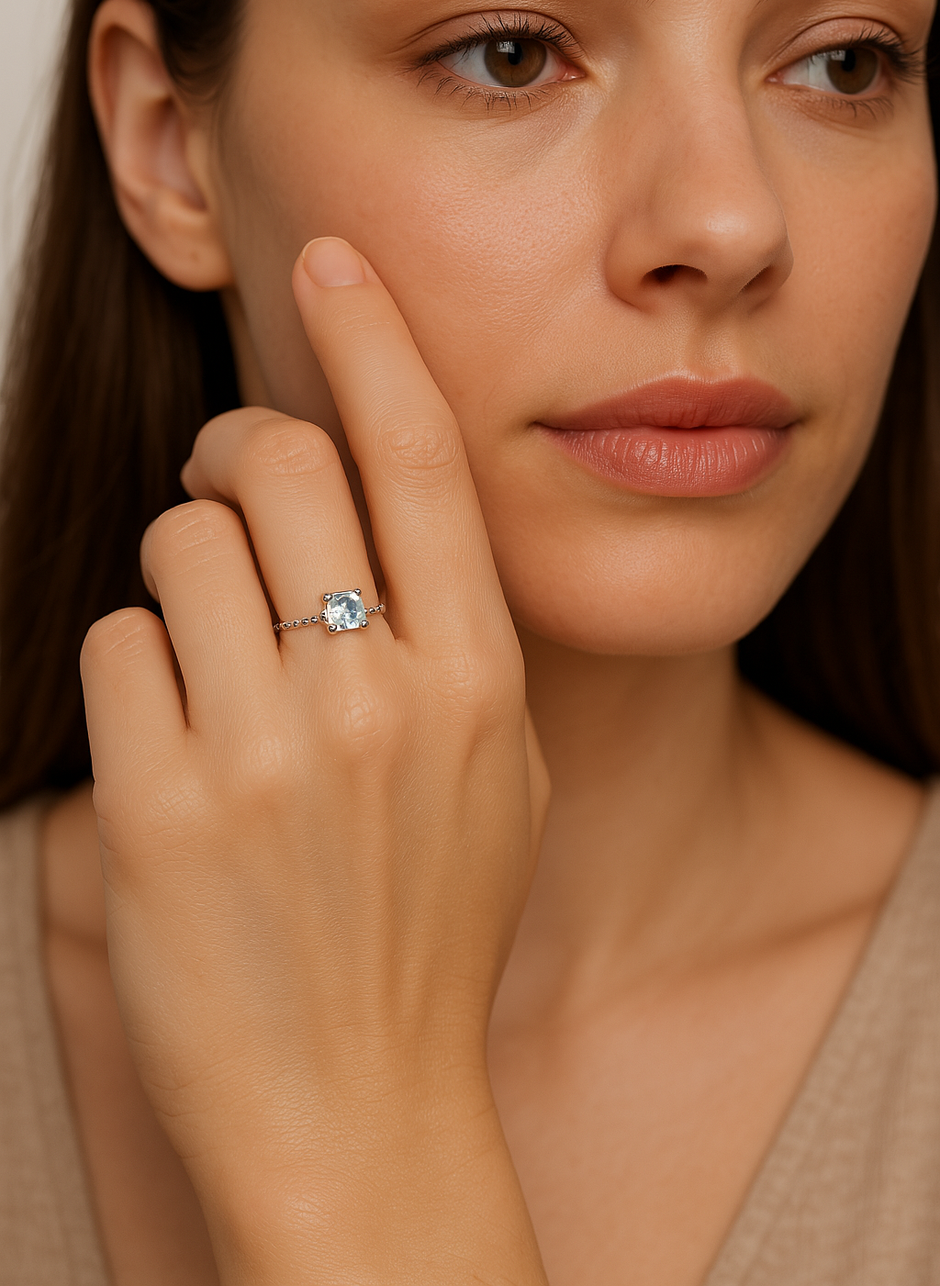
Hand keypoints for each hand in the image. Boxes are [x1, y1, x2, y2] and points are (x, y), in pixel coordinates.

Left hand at [81, 238, 549, 1285]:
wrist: (361, 1110)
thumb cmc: (429, 939)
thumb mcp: (502, 785)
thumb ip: (457, 648)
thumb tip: (376, 527)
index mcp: (478, 681)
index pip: (420, 459)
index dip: (373, 339)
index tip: (332, 260)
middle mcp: (380, 695)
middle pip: (279, 464)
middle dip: (233, 447)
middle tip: (220, 483)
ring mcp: (269, 750)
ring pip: (179, 547)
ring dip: (178, 574)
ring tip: (204, 654)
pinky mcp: (162, 805)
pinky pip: (117, 644)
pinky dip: (134, 669)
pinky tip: (170, 742)